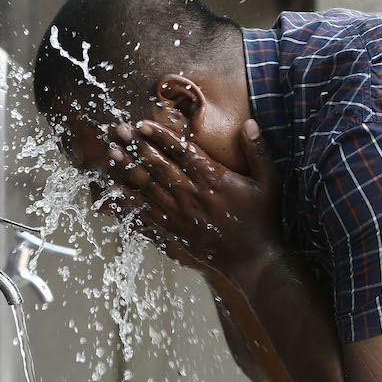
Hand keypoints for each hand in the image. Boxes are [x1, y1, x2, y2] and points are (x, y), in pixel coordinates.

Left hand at [93, 118, 281, 280]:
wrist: (251, 258)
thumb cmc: (261, 218)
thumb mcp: (268, 182)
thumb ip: (258, 152)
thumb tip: (250, 123)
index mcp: (213, 179)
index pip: (182, 152)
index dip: (160, 136)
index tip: (142, 124)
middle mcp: (192, 194)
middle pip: (159, 166)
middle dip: (137, 146)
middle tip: (118, 130)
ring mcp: (180, 213)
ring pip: (148, 187)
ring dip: (128, 169)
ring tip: (112, 153)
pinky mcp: (172, 228)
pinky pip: (145, 212)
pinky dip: (128, 201)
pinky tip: (112, 189)